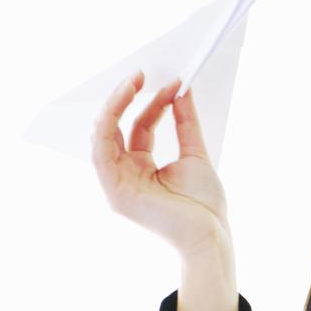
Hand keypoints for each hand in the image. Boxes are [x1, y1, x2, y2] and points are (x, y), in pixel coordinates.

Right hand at [91, 70, 231, 258]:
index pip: (140, 126)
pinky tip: (121, 102)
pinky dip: (107, 123)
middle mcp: (126, 173)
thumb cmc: (204, 206)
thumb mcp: (195, 154)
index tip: (172, 82)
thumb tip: (181, 90)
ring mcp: (117, 183)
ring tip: (131, 82)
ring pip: (103, 134)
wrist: (210, 236)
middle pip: (116, 127)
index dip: (152, 102)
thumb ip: (185, 123)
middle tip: (141, 73)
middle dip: (125, 97)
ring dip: (114, 104)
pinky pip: (100, 151)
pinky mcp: (114, 192)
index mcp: (143, 167)